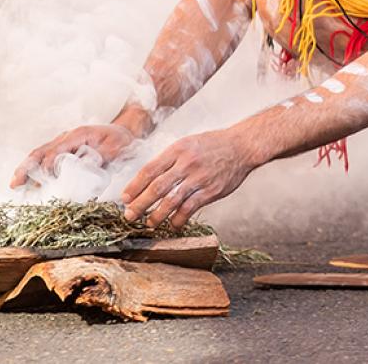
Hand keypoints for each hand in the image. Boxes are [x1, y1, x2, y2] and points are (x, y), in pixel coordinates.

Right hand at [10, 123, 137, 187]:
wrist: (124, 132)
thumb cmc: (120, 140)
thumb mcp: (116, 147)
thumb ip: (101, 156)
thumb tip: (84, 167)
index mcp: (77, 135)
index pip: (56, 151)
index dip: (48, 166)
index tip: (45, 181)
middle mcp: (66, 138)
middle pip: (41, 151)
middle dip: (27, 167)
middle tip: (15, 183)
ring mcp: (63, 143)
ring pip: (40, 154)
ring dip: (26, 169)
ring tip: (15, 184)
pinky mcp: (64, 150)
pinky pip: (46, 158)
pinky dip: (35, 169)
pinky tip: (28, 183)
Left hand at [121, 130, 253, 228]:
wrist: (242, 146)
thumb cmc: (213, 144)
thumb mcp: (188, 143)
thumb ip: (170, 159)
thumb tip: (148, 178)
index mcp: (178, 149)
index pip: (150, 170)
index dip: (134, 186)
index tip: (125, 198)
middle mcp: (187, 163)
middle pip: (157, 187)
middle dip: (140, 204)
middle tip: (129, 215)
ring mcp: (199, 178)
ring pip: (171, 201)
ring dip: (157, 215)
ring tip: (148, 223)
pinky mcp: (211, 191)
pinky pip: (190, 208)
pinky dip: (178, 219)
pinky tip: (172, 224)